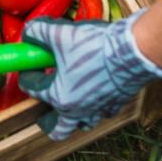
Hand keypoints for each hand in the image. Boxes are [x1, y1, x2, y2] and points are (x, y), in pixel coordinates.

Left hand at [18, 10, 161, 140]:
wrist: (134, 52)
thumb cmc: (95, 47)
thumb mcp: (60, 33)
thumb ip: (38, 32)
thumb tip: (28, 32)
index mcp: (59, 97)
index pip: (32, 89)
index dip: (27, 75)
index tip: (30, 65)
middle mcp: (78, 111)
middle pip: (56, 128)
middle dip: (45, 119)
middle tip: (44, 103)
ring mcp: (99, 110)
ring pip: (82, 124)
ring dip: (73, 116)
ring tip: (69, 99)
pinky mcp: (116, 104)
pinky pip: (102, 112)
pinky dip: (96, 106)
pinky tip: (94, 92)